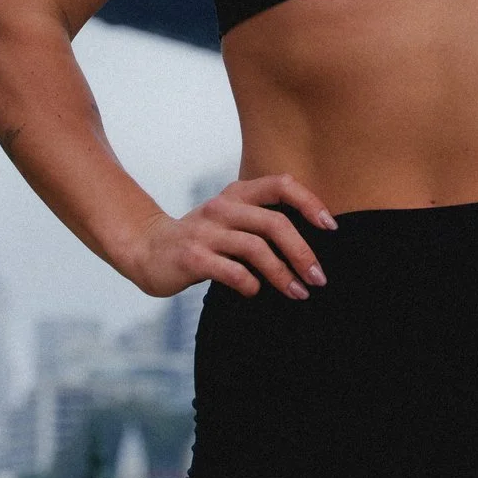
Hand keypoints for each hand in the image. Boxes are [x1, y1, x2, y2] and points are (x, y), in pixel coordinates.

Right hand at [121, 173, 337, 300]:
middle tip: (318, 278)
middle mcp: (222, 208)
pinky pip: (232, 271)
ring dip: (283, 275)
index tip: (330, 227)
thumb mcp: (231, 219)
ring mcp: (206, 232)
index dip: (309, 202)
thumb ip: (262, 222)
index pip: (281, 184)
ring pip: (256, 249)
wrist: (147, 250)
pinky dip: (250, 284)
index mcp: (236, 194)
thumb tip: (311, 247)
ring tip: (298, 292)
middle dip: (302, 253)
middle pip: (274, 224)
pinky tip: (255, 292)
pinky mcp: (192, 257)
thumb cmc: (201, 239)